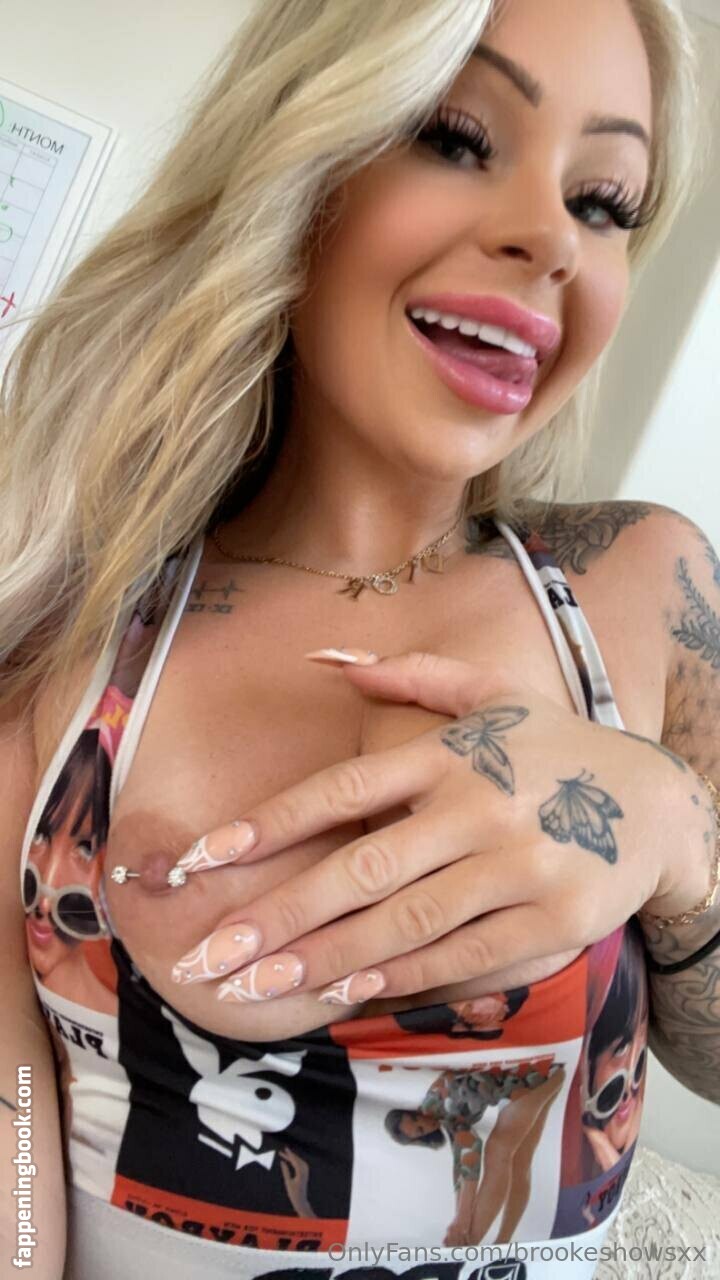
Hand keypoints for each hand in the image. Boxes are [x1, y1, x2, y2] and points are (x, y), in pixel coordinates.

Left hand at [166, 652, 708, 1005]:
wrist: (661, 803)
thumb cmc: (556, 747)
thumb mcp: (491, 693)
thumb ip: (408, 671)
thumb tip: (325, 658)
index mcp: (450, 754)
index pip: (341, 790)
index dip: (266, 826)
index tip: (200, 860)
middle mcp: (478, 808)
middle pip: (360, 870)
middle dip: (277, 917)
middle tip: (207, 956)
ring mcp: (518, 867)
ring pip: (404, 924)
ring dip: (323, 960)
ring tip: (255, 987)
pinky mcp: (553, 921)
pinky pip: (464, 956)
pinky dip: (403, 979)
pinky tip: (347, 993)